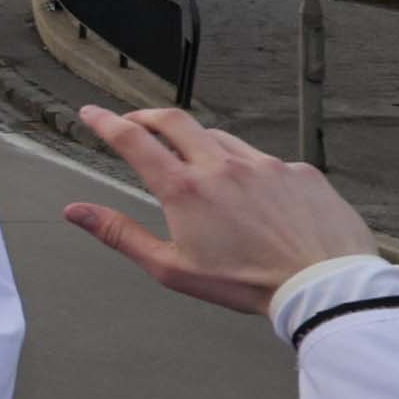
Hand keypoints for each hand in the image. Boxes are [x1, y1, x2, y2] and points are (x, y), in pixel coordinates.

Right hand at [61, 106, 377, 315]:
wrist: (322, 285)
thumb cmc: (246, 284)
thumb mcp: (172, 268)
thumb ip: (121, 234)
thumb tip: (75, 211)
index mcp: (185, 189)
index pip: (134, 141)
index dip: (106, 123)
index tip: (91, 113)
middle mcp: (222, 165)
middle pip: (173, 121)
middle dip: (147, 117)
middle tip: (135, 122)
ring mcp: (263, 163)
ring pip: (220, 139)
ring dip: (199, 144)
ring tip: (195, 165)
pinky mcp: (298, 170)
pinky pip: (264, 161)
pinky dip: (247, 170)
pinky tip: (254, 199)